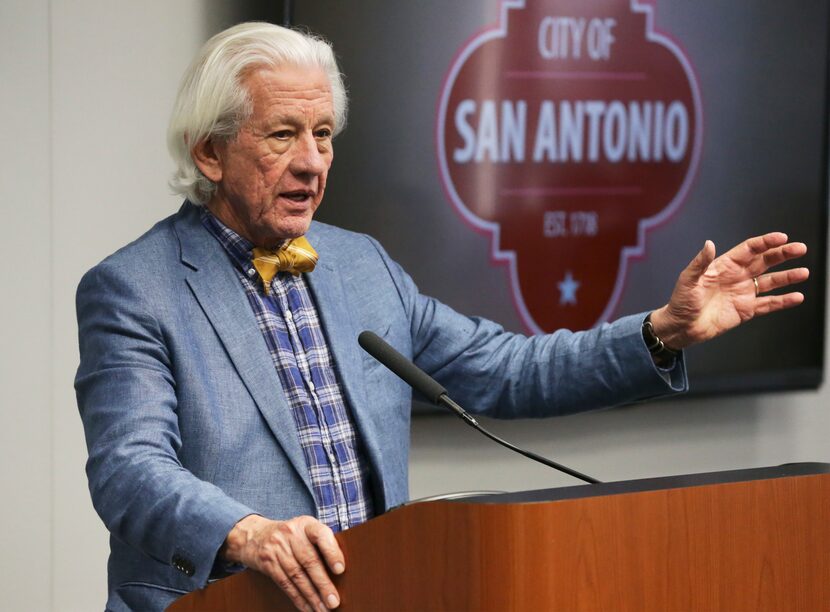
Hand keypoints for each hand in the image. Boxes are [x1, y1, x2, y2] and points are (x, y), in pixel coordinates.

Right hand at [222, 514, 343, 610]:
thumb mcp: (305, 530)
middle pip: (309, 561)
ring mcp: (277, 547)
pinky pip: (284, 583)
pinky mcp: (267, 562)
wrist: (254, 535)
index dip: (331, 552)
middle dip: (323, 584)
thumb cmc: (291, 536)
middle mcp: (291, 533)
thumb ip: (322, 543)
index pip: (321, 535)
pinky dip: (297, 598)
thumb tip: (341, 571)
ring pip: (297, 576)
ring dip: (311, 596)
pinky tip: (307, 608)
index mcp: (306, 524)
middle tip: (333, 601)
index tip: (340, 570)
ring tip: (323, 609)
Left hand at [649, 232, 808, 349]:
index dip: (765, 242)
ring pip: (770, 282)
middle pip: (764, 262)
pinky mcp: (746, 310)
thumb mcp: (688, 280)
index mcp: (724, 266)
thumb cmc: (681, 302)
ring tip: (803, 272)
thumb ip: (700, 263)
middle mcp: (737, 277)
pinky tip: (797, 297)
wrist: (681, 327)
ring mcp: (743, 293)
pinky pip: (768, 304)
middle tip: (800, 249)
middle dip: (782, 255)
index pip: (749, 249)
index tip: (782, 238)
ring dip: (787, 277)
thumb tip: (709, 243)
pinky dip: (783, 301)